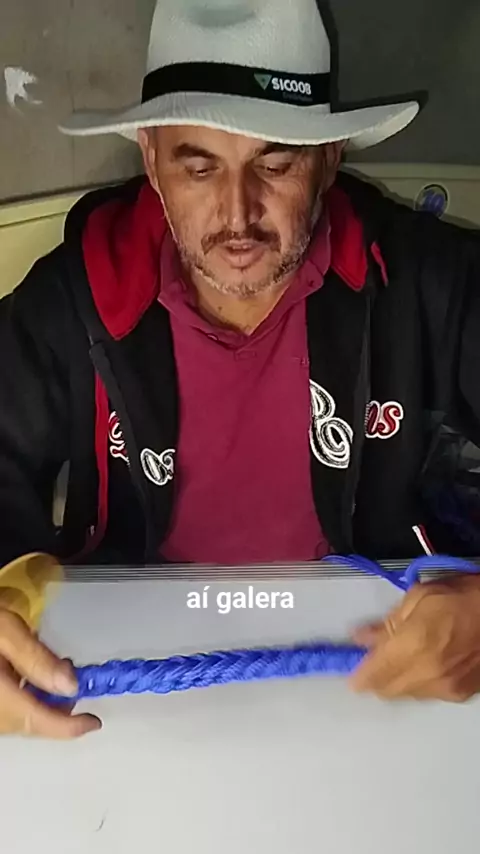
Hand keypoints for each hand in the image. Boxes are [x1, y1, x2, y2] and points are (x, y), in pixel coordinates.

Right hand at [0, 608, 100, 737]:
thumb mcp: (5, 629)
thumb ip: (37, 657)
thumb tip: (71, 684)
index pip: (37, 721)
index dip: (69, 727)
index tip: (92, 722)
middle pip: (24, 723)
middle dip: (53, 710)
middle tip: (72, 684)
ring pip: (10, 719)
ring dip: (34, 704)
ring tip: (47, 673)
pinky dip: (16, 698)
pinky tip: (19, 674)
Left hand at [350, 573, 479, 701]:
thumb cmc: (462, 596)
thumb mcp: (419, 597)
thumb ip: (387, 622)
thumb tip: (361, 637)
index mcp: (413, 647)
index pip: (373, 675)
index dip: (358, 676)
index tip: (352, 673)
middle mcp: (427, 674)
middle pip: (387, 691)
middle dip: (376, 679)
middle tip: (375, 661)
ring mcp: (446, 688)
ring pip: (407, 695)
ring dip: (398, 681)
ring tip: (402, 658)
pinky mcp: (461, 694)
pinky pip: (429, 694)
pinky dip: (420, 683)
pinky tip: (425, 663)